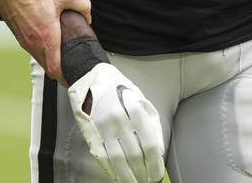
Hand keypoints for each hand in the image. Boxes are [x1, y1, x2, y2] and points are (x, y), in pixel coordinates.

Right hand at [0, 0, 90, 80]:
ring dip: (50, 61)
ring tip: (61, 56)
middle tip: (71, 69)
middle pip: (48, 68)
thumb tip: (89, 15)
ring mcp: (25, 41)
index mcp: (47, 36)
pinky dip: (41, 52)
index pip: (55, 69)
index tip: (73, 79)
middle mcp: (34, 43)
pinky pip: (33, 51)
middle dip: (60, 72)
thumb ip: (81, 5)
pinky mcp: (19, 37)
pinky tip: (48, 42)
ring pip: (40, 60)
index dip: (65, 78)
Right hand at [67, 62, 164, 182]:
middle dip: (143, 173)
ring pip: (118, 159)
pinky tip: (118, 177)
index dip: (154, 163)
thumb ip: (152, 125)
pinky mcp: (92, 133)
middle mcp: (119, 119)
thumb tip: (158, 152)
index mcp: (135, 109)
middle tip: (148, 181)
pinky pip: (103, 157)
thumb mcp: (142, 101)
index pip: (149, 144)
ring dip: (128, 176)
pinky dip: (111, 171)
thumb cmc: (121, 91)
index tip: (158, 173)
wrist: (93, 79)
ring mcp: (104, 127)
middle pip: (134, 155)